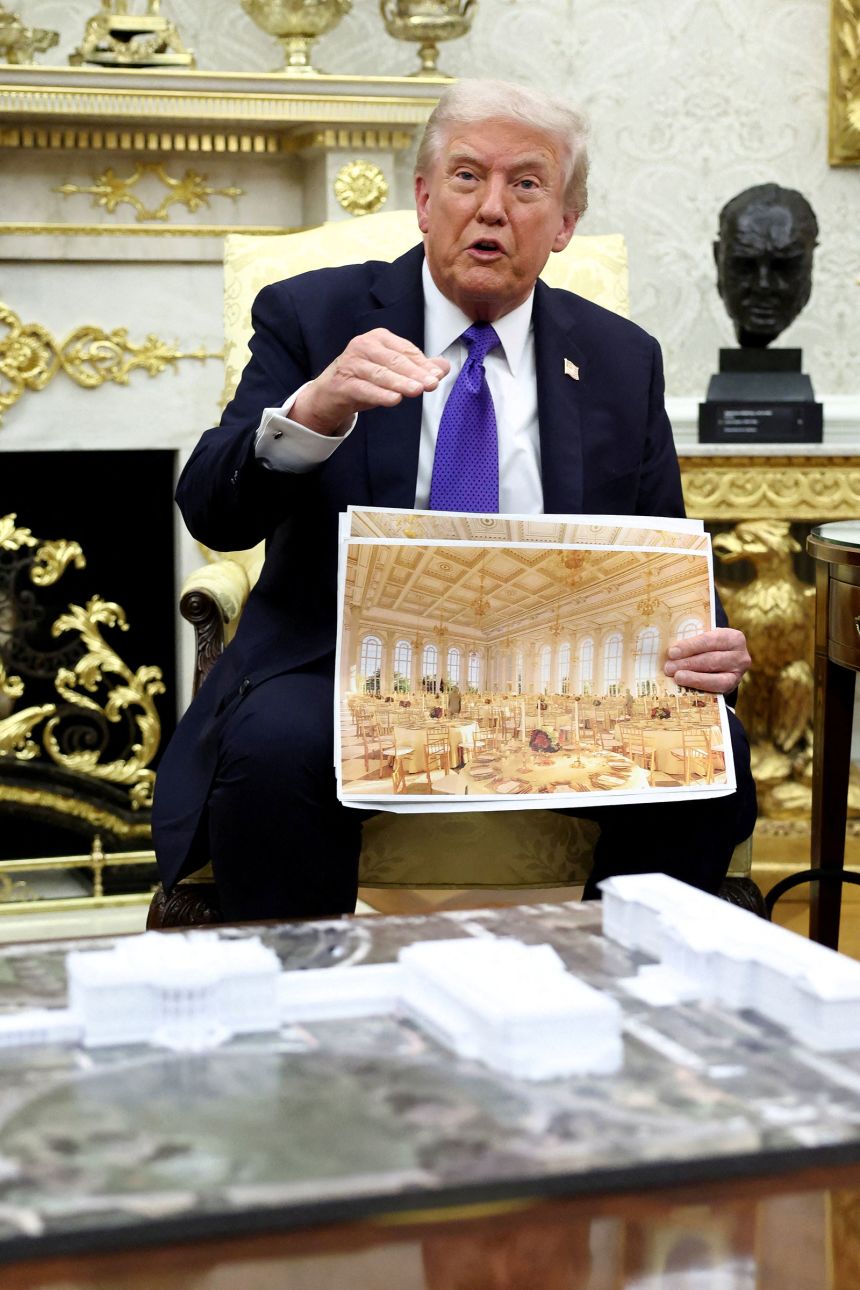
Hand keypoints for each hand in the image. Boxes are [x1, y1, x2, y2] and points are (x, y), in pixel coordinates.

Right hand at [290, 328, 449, 435]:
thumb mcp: (391, 372)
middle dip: (415, 373)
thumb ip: (417, 368)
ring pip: (380, 374)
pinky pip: (364, 389)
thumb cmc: (363, 379)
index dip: (423, 364)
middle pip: (394, 361)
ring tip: (417, 391)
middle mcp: (363, 346)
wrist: (328, 395)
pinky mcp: (342, 383)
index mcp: (378, 339)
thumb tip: (444, 367)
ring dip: (400, 383)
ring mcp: (351, 364)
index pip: (405, 351)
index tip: (437, 375)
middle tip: (432, 383)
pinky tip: (394, 400)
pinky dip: (380, 395)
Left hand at [663, 628, 750, 694]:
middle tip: (669, 667)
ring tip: (676, 677)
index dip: (690, 646)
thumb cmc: (708, 647)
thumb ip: (692, 641)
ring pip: (715, 677)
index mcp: (733, 637)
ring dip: (693, 678)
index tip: (672, 652)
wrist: (722, 661)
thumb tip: (671, 652)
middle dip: (688, 664)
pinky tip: (686, 685)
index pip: (710, 640)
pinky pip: (716, 689)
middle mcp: (740, 656)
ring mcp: (738, 673)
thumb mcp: (704, 639)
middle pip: (711, 659)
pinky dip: (700, 687)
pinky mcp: (732, 687)